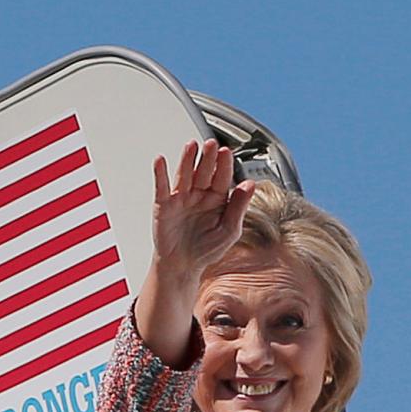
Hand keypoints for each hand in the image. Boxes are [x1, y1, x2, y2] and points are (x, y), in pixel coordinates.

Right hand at [150, 139, 258, 291]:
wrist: (182, 266)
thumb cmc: (206, 250)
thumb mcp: (229, 230)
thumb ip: (239, 207)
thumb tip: (250, 185)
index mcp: (218, 199)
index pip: (222, 177)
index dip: (224, 165)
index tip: (226, 152)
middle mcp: (200, 195)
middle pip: (204, 171)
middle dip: (207, 158)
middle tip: (211, 144)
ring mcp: (182, 198)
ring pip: (185, 174)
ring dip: (187, 160)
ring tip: (191, 146)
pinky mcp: (165, 205)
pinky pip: (162, 187)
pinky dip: (160, 173)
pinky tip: (161, 161)